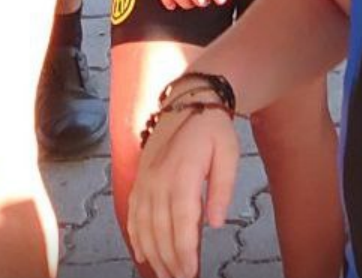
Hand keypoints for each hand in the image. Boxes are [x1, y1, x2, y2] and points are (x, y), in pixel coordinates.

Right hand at [128, 105, 240, 277]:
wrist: (188, 100)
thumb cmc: (212, 129)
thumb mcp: (229, 153)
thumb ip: (222, 188)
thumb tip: (215, 223)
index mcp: (182, 172)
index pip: (181, 220)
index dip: (184, 250)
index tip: (190, 273)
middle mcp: (158, 178)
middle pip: (160, 229)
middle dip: (170, 260)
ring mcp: (145, 179)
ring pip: (143, 225)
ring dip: (153, 254)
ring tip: (165, 275)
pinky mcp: (140, 178)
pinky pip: (133, 213)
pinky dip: (135, 236)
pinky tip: (142, 255)